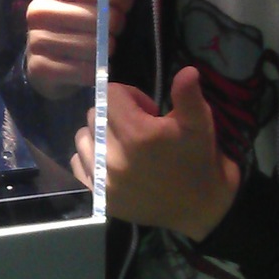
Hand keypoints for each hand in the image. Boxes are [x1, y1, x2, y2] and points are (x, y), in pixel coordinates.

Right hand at [25, 0, 132, 98]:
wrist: (55, 57)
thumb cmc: (75, 9)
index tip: (122, 4)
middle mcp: (37, 9)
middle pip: (97, 16)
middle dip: (115, 24)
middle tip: (114, 28)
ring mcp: (35, 39)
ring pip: (91, 44)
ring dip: (106, 48)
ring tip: (104, 46)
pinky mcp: (39, 68)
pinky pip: (80, 69)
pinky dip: (94, 69)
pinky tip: (93, 65)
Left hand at [71, 69, 238, 236]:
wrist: (201, 208)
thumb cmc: (200, 160)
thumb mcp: (200, 124)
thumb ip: (188, 95)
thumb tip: (187, 70)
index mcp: (137, 134)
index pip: (110, 94)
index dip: (131, 96)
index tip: (149, 111)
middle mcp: (114, 157)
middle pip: (95, 114)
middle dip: (115, 114)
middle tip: (139, 128)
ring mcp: (104, 180)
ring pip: (83, 138)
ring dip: (100, 135)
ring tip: (124, 145)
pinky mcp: (99, 197)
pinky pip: (77, 165)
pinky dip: (90, 159)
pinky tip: (112, 163)